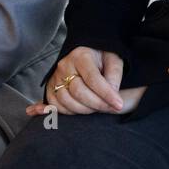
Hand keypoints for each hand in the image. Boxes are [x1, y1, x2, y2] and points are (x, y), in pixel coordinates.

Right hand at [25, 47, 145, 115]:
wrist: (85, 56)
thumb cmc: (100, 58)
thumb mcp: (113, 59)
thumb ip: (114, 75)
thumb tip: (113, 94)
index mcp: (81, 56)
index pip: (93, 78)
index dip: (106, 94)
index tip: (119, 104)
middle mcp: (64, 66)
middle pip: (78, 91)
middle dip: (97, 104)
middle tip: (111, 108)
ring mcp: (55, 78)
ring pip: (66, 101)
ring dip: (85, 110)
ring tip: (98, 107)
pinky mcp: (50, 88)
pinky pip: (57, 106)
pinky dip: (70, 111)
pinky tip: (82, 109)